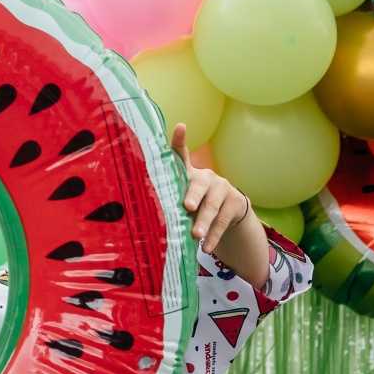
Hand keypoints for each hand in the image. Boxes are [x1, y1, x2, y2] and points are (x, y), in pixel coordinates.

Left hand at [174, 123, 249, 253]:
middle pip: (199, 185)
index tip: (180, 127)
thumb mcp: (180, 200)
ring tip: (195, 235)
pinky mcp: (236, 202)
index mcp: (189, 174)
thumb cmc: (194, 206)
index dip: (180, 141)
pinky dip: (214, 235)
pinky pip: (224, 221)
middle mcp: (207, 177)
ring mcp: (223, 188)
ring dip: (204, 222)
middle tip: (187, 207)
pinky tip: (206, 247)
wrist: (229, 212)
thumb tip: (136, 215)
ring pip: (213, 206)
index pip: (181, 155)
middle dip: (193, 195)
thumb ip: (167, 201)